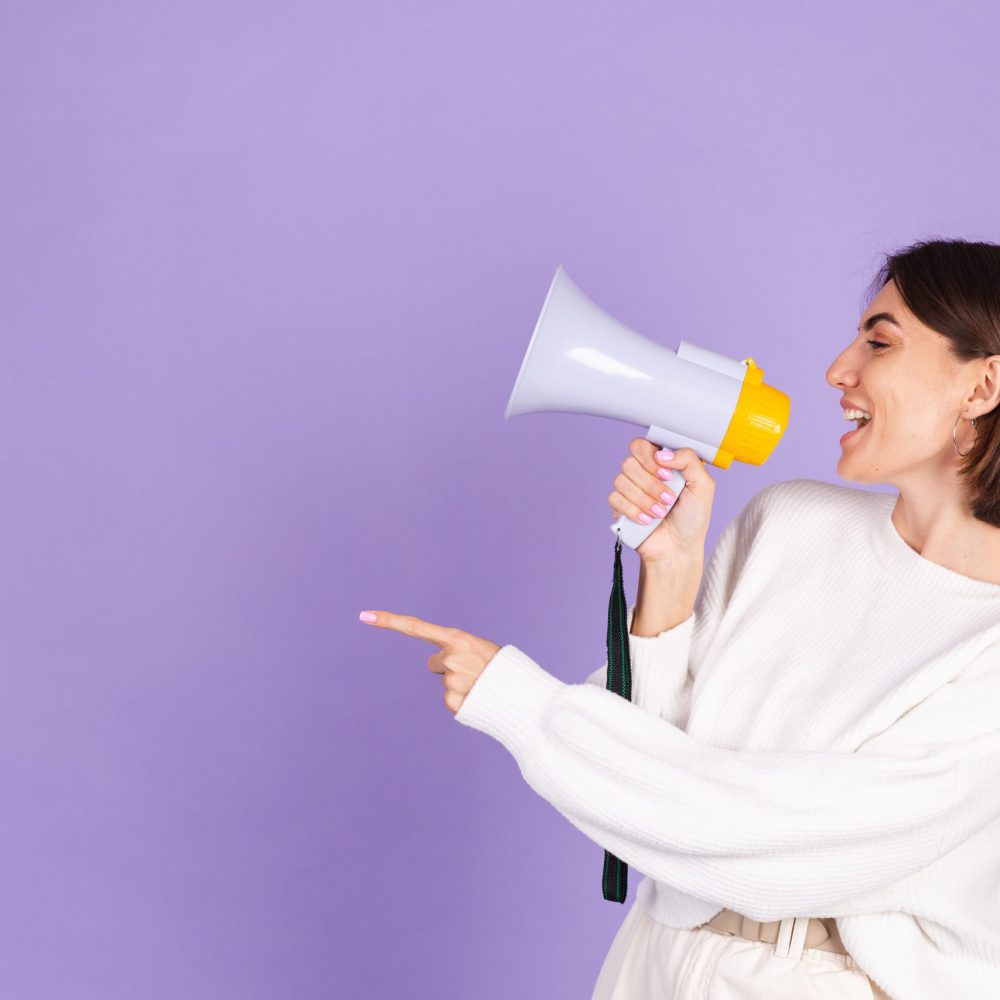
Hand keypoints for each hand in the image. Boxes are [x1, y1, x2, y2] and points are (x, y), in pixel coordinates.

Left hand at [359, 610, 501, 714]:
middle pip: (435, 663)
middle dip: (449, 667)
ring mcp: (449, 680)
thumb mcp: (480, 649)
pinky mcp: (451, 701)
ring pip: (445, 682)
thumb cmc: (502, 668)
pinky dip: (462, 699)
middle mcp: (450, 658)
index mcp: (457, 639)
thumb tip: (437, 664)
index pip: (416, 627)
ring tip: (481, 685)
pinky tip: (478, 698)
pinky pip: (450, 698)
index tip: (364, 615)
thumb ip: (457, 650)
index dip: (389, 621)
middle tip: (474, 670)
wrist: (522, 695)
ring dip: (459, 684)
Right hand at [609, 440, 715, 563]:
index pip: (642, 445)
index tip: (667, 474)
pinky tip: (647, 520)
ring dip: (644, 500)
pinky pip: (615, 498)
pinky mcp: (619, 507)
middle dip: (651, 484)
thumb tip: (663, 453)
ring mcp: (629, 490)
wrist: (679, 549)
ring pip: (621, 481)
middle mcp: (642, 473)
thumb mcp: (703, 486)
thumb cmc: (692, 518)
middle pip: (629, 462)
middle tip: (668, 498)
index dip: (650, 457)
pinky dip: (633, 511)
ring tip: (660, 513)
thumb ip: (689, 460)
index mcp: (660, 463)